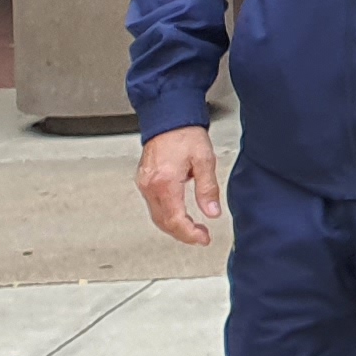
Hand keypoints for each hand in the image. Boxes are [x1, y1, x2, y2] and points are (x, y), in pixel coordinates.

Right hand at [138, 126, 225, 246]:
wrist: (168, 116)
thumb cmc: (185, 133)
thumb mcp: (204, 160)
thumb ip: (208, 189)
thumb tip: (212, 212)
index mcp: (165, 182)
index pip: (175, 220)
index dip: (189, 234)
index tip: (203, 239)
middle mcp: (150, 185)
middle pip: (163, 222)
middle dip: (183, 234)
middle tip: (201, 237)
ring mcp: (144, 183)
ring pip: (157, 216)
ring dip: (174, 226)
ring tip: (193, 228)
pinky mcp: (143, 180)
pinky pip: (153, 206)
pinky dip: (166, 215)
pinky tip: (179, 214)